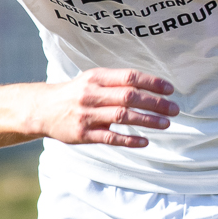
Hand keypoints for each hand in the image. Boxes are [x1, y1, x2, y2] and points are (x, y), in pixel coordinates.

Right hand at [30, 69, 178, 147]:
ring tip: (165, 124)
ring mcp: (87, 115)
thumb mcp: (93, 80)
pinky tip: (145, 141)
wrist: (42, 110)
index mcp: (96, 77)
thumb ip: (118, 82)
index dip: (152, 83)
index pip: (129, 77)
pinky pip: (110, 137)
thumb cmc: (76, 93)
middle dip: (155, 103)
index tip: (170, 89)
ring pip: (122, 116)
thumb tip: (152, 87)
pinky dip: (129, 140)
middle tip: (174, 109)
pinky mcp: (83, 134)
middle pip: (129, 96)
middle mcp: (92, 94)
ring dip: (147, 120)